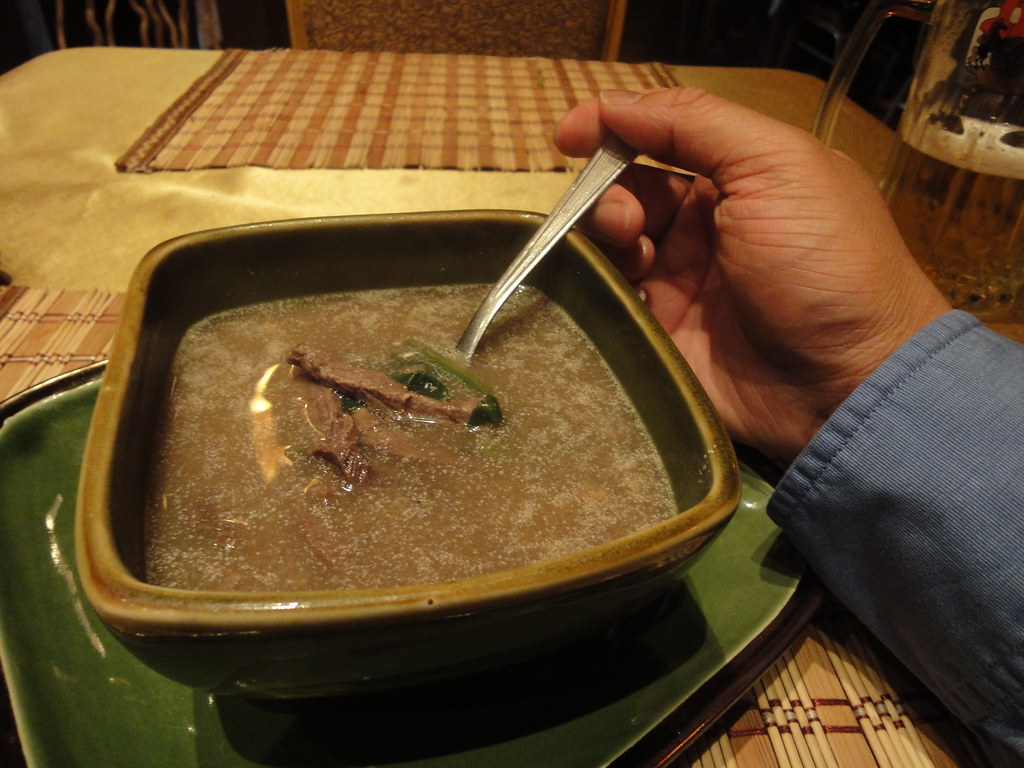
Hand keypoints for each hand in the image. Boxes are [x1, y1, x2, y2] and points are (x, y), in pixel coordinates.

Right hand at [555, 88, 949, 463]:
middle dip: (611, 192)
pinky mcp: (662, 334)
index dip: (612, 128)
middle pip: (628, 190)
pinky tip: (626, 293)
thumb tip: (615, 102)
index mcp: (739, 177)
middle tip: (628, 219)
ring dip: (608, 238)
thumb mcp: (776, 167)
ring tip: (633, 251)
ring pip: (613, 245)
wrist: (846, 382)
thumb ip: (695, 124)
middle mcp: (706, 226)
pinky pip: (612, 302)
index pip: (660, 137)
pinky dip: (605, 289)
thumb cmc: (822, 262)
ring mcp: (681, 282)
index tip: (567, 135)